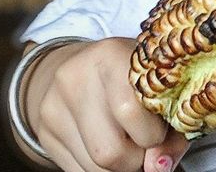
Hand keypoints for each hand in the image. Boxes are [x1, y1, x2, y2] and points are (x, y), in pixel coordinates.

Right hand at [22, 38, 190, 171]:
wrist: (82, 67)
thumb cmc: (135, 80)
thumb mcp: (160, 89)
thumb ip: (171, 130)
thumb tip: (159, 167)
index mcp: (110, 55)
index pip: (131, 112)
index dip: (154, 134)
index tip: (161, 130)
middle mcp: (75, 77)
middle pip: (111, 150)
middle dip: (137, 157)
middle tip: (146, 143)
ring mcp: (53, 106)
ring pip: (95, 166)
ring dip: (121, 165)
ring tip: (129, 143)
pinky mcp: (44, 131)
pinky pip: (79, 171)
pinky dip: (101, 168)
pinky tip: (109, 145)